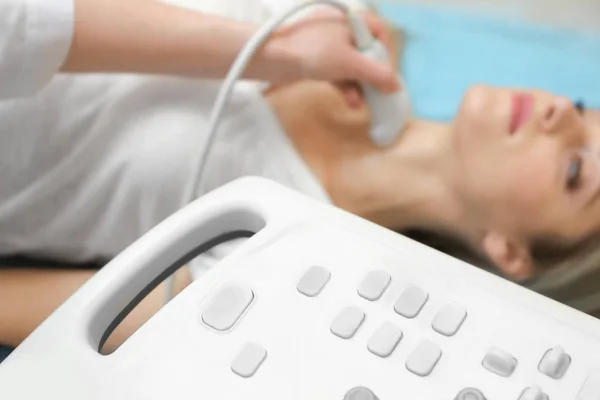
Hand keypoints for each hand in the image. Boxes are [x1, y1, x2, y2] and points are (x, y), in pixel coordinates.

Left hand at [264, 8, 399, 93]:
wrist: (272, 58)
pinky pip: (337, 72)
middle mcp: (341, 28)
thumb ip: (377, 74)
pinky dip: (345, 86)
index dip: (386, 53)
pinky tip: (351, 101)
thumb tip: (396, 86)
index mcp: (351, 19)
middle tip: (377, 92)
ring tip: (363, 102)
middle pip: (366, 52)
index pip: (379, 31)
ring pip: (351, 65)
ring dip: (359, 85)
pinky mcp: (316, 59)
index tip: (387, 73)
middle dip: (372, 75)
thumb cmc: (314, 52)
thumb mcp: (351, 63)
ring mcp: (327, 44)